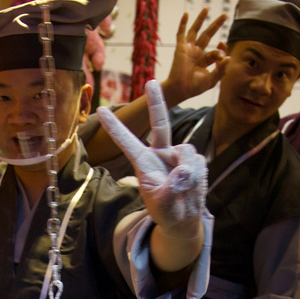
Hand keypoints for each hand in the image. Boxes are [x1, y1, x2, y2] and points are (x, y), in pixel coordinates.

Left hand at [98, 80, 207, 233]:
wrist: (184, 218)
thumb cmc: (166, 210)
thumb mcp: (163, 204)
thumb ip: (172, 188)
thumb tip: (184, 170)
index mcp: (143, 162)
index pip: (127, 142)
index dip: (115, 127)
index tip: (101, 111)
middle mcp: (160, 153)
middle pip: (160, 124)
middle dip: (157, 102)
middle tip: (151, 81)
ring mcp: (178, 155)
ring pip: (187, 152)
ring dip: (187, 170)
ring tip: (183, 187)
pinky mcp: (195, 160)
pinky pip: (198, 163)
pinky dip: (196, 176)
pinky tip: (192, 185)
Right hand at [163, 8, 228, 105]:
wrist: (180, 90)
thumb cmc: (194, 87)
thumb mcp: (212, 79)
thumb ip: (221, 69)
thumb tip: (228, 57)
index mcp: (204, 61)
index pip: (215, 51)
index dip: (221, 50)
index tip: (222, 57)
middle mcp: (196, 53)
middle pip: (208, 35)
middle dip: (216, 25)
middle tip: (225, 15)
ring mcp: (188, 49)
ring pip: (195, 30)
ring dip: (201, 19)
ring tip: (206, 8)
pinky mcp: (181, 48)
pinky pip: (181, 33)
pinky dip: (183, 23)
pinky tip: (186, 13)